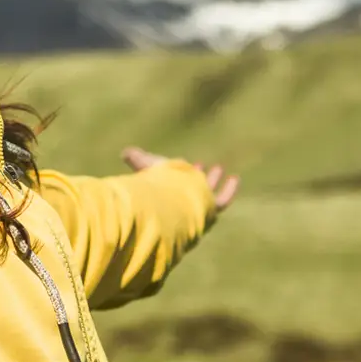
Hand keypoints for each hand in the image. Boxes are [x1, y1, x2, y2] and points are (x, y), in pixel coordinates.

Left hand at [121, 146, 239, 210]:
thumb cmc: (156, 185)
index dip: (177, 174)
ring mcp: (196, 207)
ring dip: (212, 181)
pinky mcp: (210, 209)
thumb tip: (125, 152)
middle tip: (200, 165)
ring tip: (219, 168)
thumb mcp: (147, 167)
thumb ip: (138, 159)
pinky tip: (235, 178)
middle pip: (189, 191)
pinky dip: (229, 190)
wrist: (170, 203)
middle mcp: (180, 204)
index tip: (184, 162)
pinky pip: (222, 201)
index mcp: (165, 195)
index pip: (172, 185)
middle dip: (195, 177)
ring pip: (207, 194)